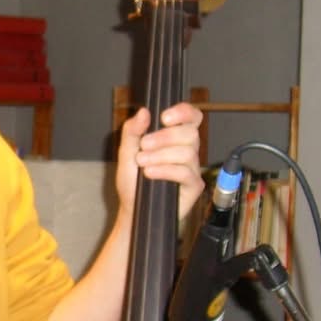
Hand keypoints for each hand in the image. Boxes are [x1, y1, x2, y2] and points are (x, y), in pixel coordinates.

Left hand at [116, 102, 203, 220]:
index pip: (192, 117)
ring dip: (160, 156)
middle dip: (164, 137)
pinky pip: (186, 173)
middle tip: (144, 146)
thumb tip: (143, 111)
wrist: (132, 209)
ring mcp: (192, 168)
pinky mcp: (193, 186)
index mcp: (175, 137)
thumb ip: (132, 131)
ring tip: (142, 163)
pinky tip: (150, 174)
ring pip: (187, 153)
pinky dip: (165, 171)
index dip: (183, 112)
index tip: (164, 117)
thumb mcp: (126, 152)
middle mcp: (187, 150)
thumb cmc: (133, 181)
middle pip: (190, 133)